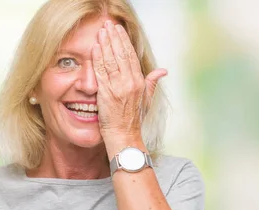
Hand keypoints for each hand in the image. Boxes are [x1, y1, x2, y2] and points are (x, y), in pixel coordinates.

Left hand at [92, 20, 166, 140]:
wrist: (124, 135)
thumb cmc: (133, 120)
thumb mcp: (147, 99)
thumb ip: (152, 82)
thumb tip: (163, 71)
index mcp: (140, 82)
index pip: (131, 56)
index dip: (124, 41)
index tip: (119, 30)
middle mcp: (130, 83)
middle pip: (121, 54)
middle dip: (114, 37)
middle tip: (108, 25)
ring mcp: (118, 87)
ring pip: (111, 60)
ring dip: (105, 44)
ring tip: (101, 32)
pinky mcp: (106, 93)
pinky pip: (101, 72)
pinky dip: (97, 58)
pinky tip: (95, 48)